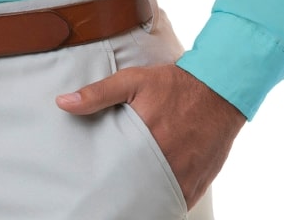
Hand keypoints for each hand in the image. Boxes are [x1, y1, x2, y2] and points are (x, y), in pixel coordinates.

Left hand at [56, 61, 244, 208]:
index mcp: (146, 140)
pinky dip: (164, 202)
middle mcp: (166, 162)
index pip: (116, 176)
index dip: (104, 187)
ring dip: (143, 200)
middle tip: (108, 199)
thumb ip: (98, 93)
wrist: (220, 89)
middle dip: (122, 198)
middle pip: (136, 193)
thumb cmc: (174, 84)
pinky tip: (152, 198)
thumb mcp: (134, 81)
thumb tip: (63, 103)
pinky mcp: (198, 182)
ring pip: (157, 201)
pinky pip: (177, 202)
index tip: (93, 191)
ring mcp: (184, 176)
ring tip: (127, 201)